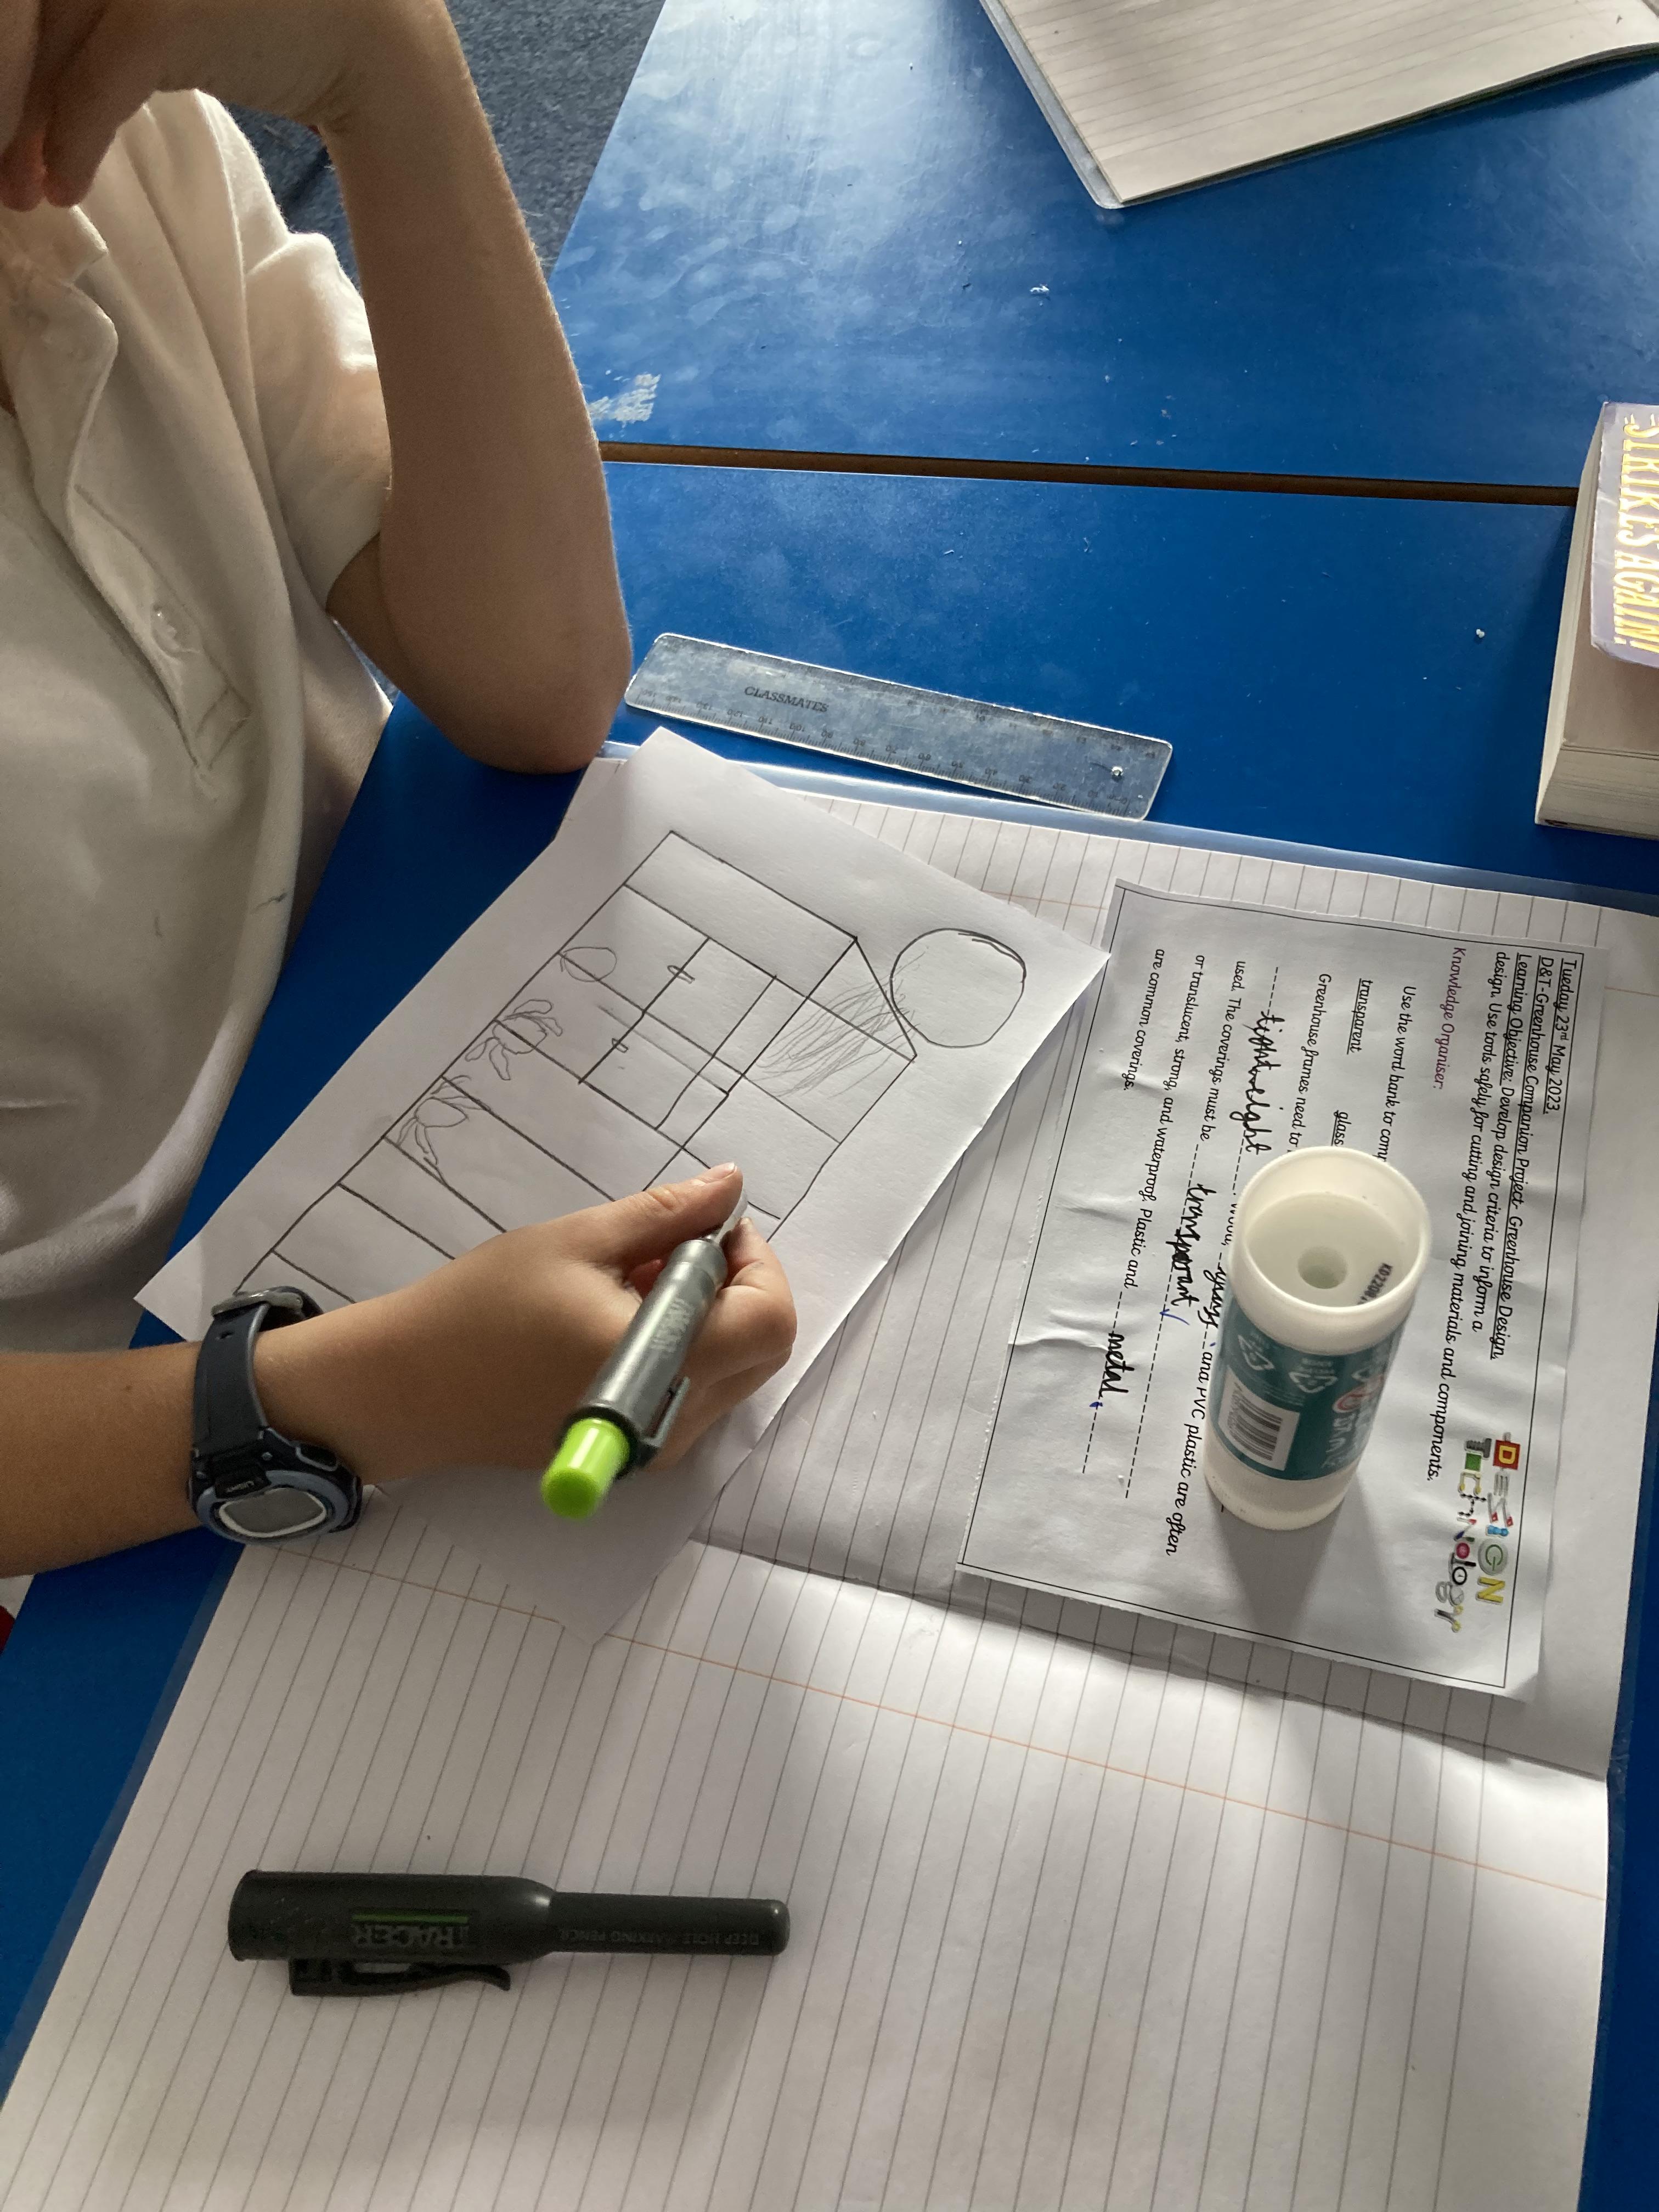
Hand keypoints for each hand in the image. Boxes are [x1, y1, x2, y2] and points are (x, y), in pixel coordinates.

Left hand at [0, 0, 448, 209]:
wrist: (375, 48)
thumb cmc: (275, 25)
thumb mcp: (173, 17)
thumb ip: (110, 25)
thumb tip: (38, 87)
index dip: (9, 58)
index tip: (6, 120)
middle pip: (33, 13)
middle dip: (8, 95)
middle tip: (1, 168)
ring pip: (53, 44)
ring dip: (27, 126)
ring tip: (20, 190)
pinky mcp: (167, 10)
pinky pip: (99, 79)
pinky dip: (75, 138)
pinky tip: (65, 187)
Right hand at [255, 1162, 797, 1488]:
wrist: (409, 1388)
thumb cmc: (483, 1308)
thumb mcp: (578, 1240)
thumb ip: (667, 1215)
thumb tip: (731, 1186)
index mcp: (663, 1364)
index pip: (769, 1320)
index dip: (754, 1263)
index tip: (705, 1228)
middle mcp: (673, 1418)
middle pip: (761, 1349)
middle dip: (736, 1288)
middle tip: (671, 1248)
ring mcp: (655, 1446)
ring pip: (732, 1371)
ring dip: (707, 1317)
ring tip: (631, 1281)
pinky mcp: (633, 1453)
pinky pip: (694, 1393)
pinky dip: (680, 1348)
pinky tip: (617, 1318)